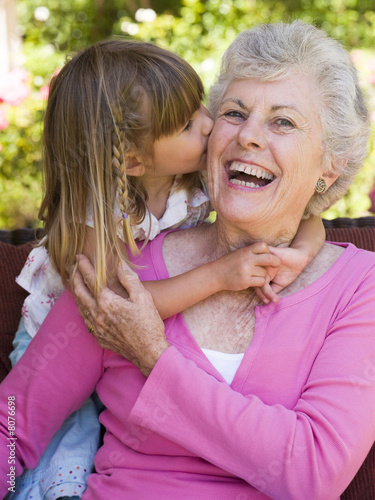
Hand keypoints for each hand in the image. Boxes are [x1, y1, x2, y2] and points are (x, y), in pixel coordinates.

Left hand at [71, 254, 169, 376]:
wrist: (149, 352)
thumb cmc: (148, 324)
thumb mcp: (143, 297)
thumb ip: (129, 279)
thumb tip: (120, 266)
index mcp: (107, 302)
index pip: (91, 280)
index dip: (84, 267)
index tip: (79, 257)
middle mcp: (97, 315)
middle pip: (79, 292)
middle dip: (74, 278)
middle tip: (72, 267)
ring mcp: (96, 327)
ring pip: (80, 306)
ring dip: (76, 293)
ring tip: (75, 283)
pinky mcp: (98, 337)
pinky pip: (85, 319)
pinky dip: (82, 307)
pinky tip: (84, 305)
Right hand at [215, 242, 280, 299]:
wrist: (216, 274)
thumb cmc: (228, 263)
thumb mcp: (239, 253)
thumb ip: (251, 252)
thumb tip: (267, 250)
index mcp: (246, 250)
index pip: (264, 246)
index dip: (268, 251)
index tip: (266, 255)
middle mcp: (247, 259)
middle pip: (270, 258)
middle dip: (275, 262)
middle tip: (276, 265)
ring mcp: (247, 270)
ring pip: (265, 273)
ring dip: (264, 275)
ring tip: (256, 275)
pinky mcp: (246, 281)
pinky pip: (261, 282)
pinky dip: (259, 282)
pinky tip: (253, 281)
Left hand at [255, 246, 309, 301]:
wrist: (300, 258)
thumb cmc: (289, 271)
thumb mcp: (280, 284)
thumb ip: (272, 291)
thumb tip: (266, 300)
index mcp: (262, 274)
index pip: (257, 284)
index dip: (261, 294)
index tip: (267, 302)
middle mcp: (261, 267)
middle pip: (256, 279)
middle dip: (262, 291)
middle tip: (268, 300)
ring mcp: (264, 260)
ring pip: (258, 273)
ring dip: (264, 284)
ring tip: (271, 294)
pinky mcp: (268, 252)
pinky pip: (262, 261)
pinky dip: (266, 270)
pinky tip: (271, 278)